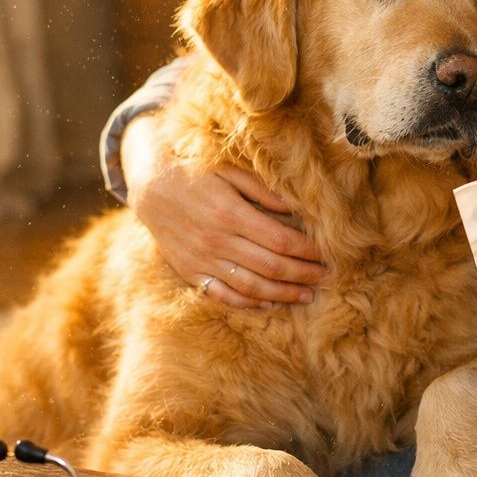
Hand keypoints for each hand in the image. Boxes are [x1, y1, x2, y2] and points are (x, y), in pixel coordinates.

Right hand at [122, 114, 325, 308]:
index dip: (307, 250)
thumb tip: (295, 210)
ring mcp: (203, 261)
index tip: (326, 253)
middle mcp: (217, 241)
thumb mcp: (229, 171)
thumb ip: (262, 190)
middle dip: (303, 273)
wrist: (151, 189)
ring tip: (306, 296)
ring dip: (283, 294)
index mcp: (230, 214)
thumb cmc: (196, 174)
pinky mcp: (191, 273)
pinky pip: (223, 295)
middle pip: (271, 266)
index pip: (280, 240)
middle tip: (325, 276)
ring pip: (251, 286)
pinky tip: (268, 304)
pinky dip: (247, 303)